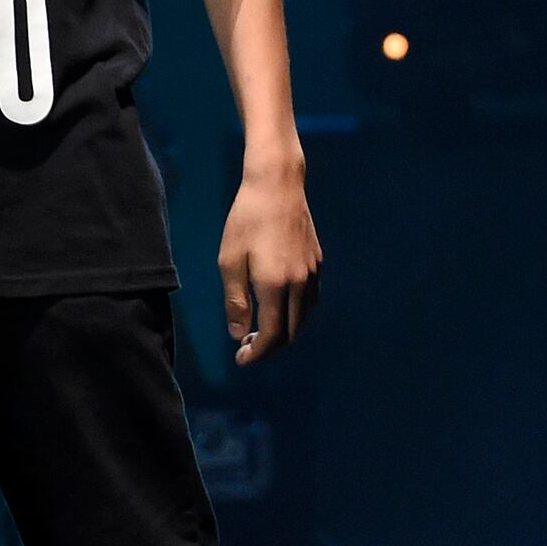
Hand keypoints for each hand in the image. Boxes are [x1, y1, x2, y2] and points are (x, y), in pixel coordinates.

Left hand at [219, 163, 323, 363]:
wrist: (277, 185)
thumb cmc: (246, 220)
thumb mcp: (229, 261)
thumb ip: (235, 301)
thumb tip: (238, 333)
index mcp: (275, 285)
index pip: (271, 334)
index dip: (256, 353)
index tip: (240, 360)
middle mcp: (299, 283)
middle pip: (292, 331)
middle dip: (270, 346)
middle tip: (246, 346)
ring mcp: (312, 272)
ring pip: (305, 316)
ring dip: (285, 330)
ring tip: (261, 328)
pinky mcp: (317, 261)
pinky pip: (311, 298)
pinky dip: (297, 312)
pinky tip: (280, 305)